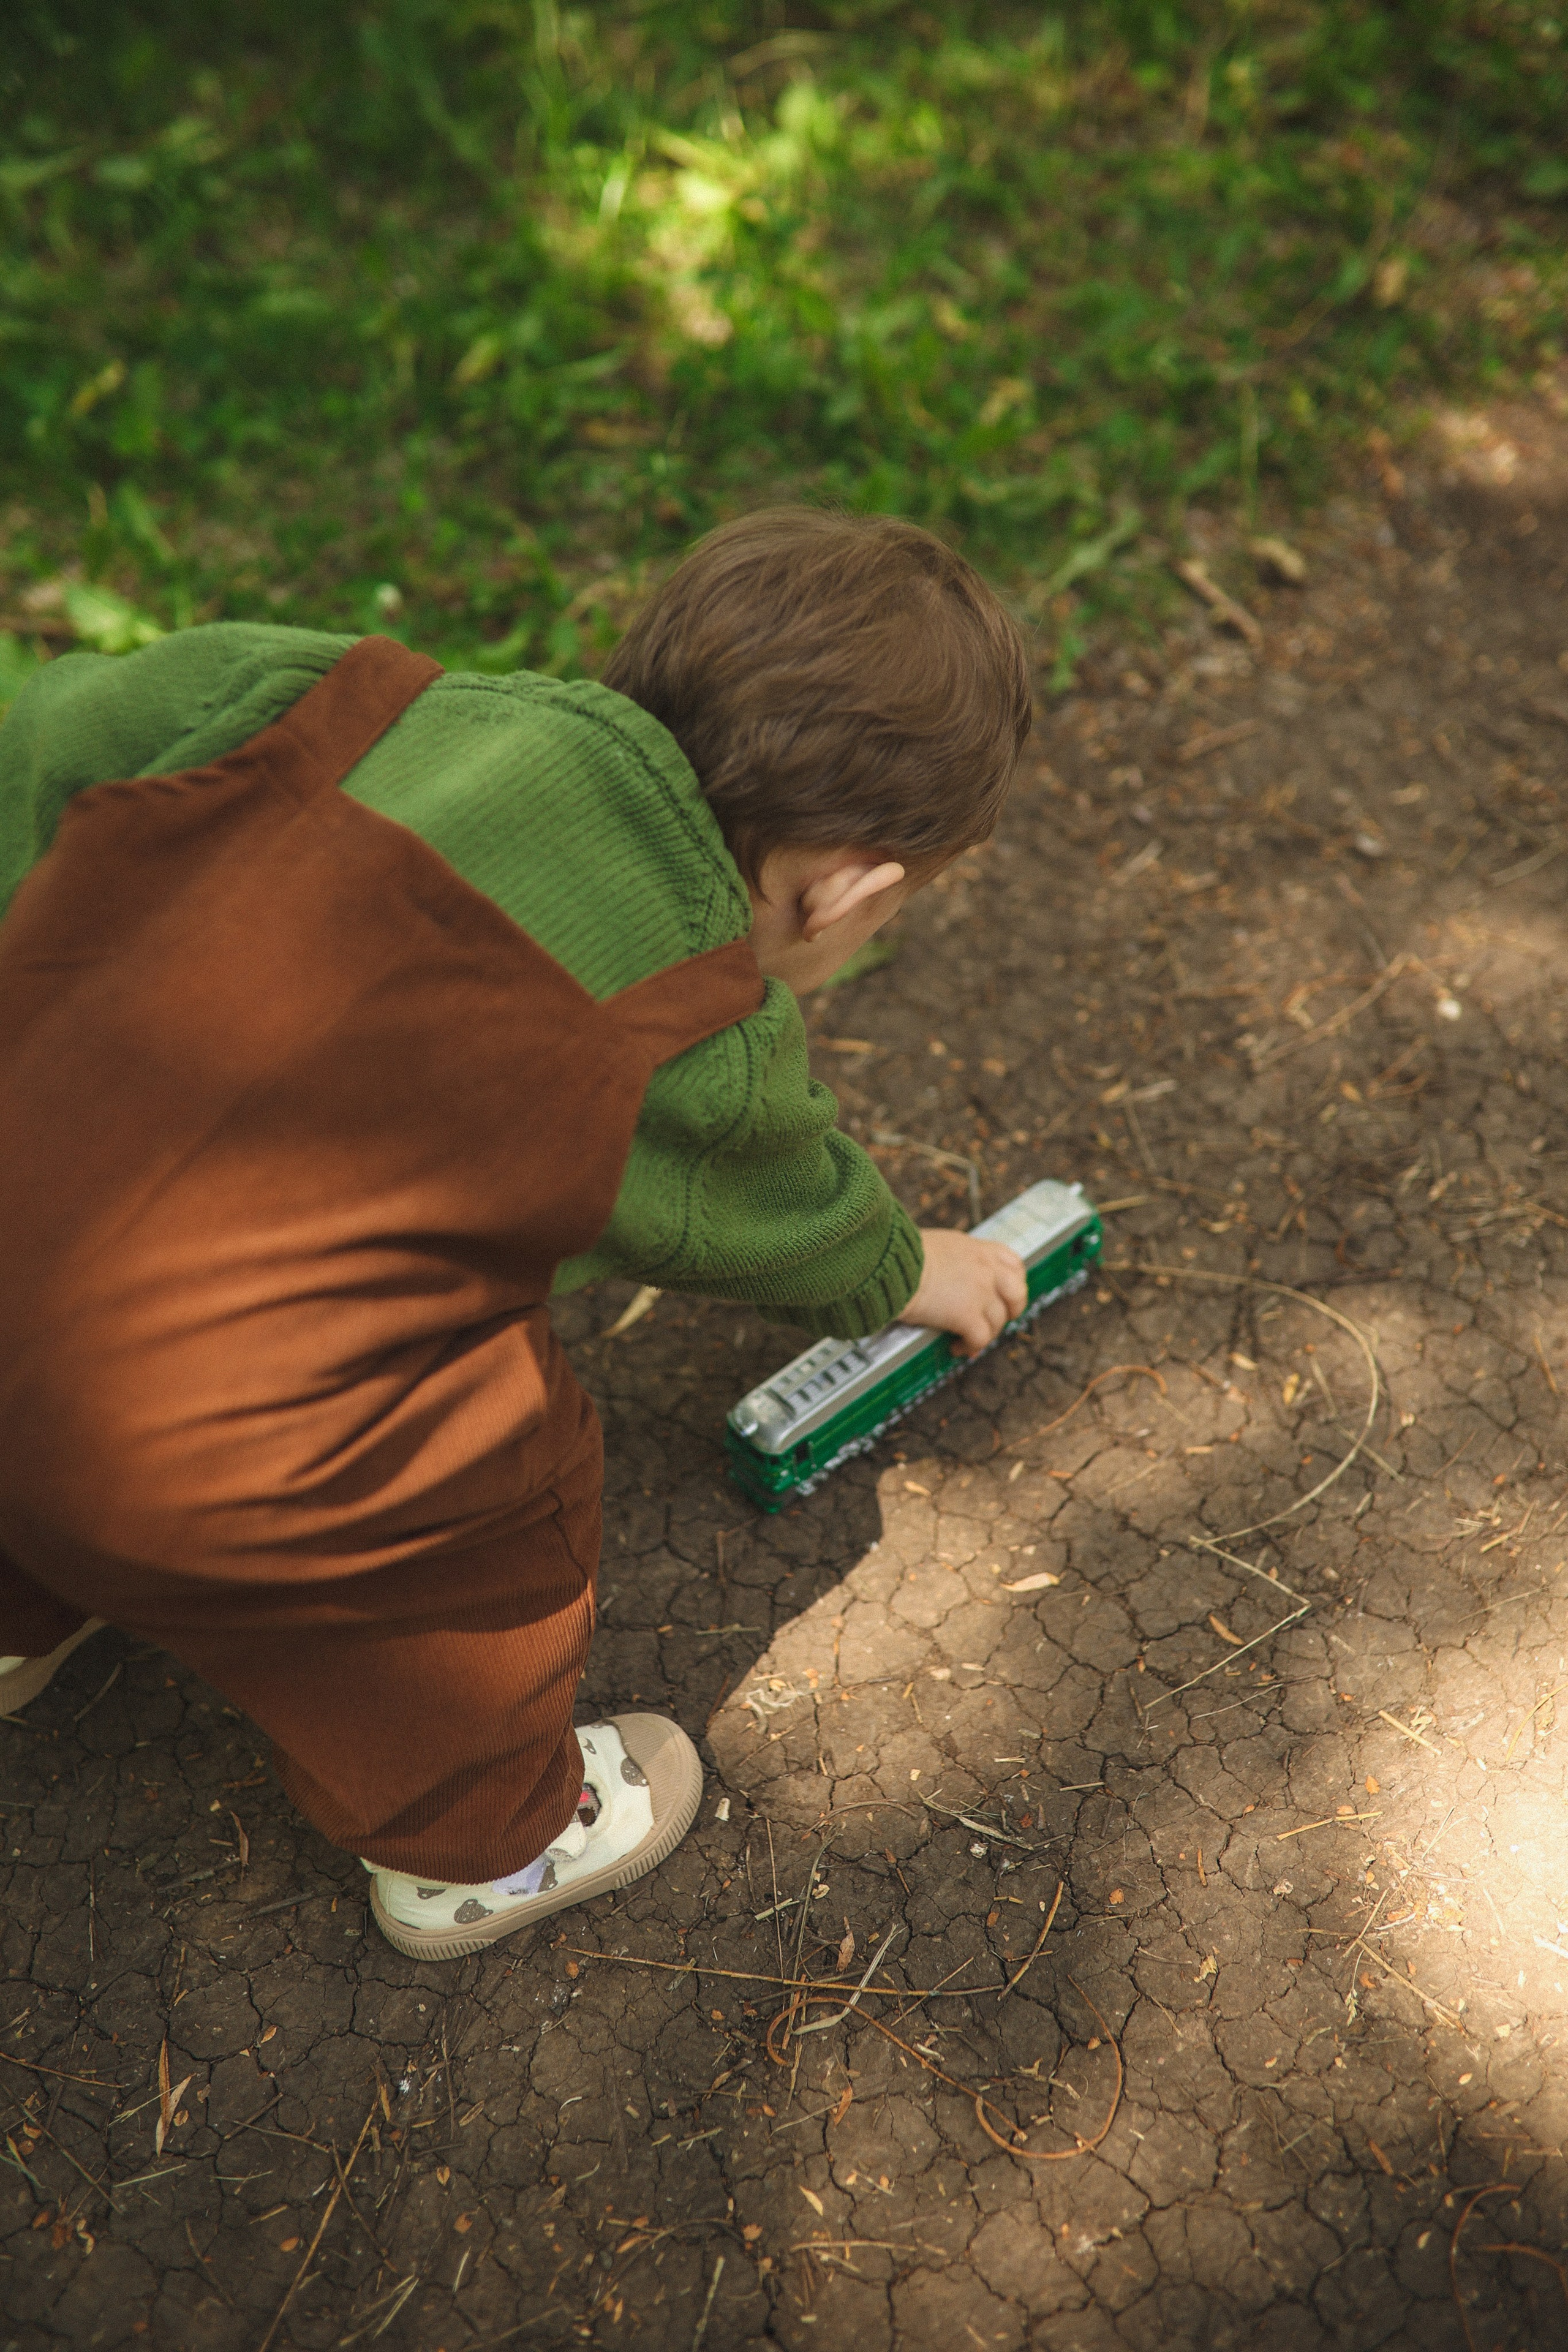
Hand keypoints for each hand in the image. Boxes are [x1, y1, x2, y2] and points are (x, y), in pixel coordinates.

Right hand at [902, 1228, 1027, 1356]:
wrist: (892, 1265)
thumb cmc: (901, 1253)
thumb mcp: (938, 1245)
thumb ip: (955, 1258)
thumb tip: (948, 1271)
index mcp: (979, 1249)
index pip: (1013, 1262)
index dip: (1013, 1281)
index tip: (1004, 1293)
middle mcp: (986, 1269)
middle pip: (1018, 1294)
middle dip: (1011, 1310)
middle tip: (996, 1320)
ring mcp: (981, 1293)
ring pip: (998, 1321)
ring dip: (984, 1333)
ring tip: (965, 1339)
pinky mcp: (968, 1316)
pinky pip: (981, 1339)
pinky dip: (970, 1347)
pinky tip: (956, 1348)